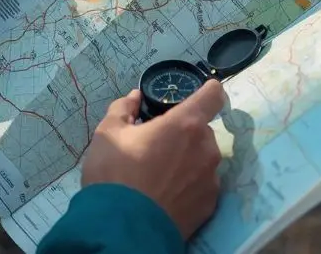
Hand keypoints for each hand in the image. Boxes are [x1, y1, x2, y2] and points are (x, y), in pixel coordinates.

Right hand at [80, 80, 226, 239]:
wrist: (122, 228)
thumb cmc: (115, 174)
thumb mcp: (107, 134)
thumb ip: (123, 109)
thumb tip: (134, 98)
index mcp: (185, 124)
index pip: (213, 95)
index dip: (208, 90)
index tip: (201, 92)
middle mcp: (206, 148)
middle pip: (202, 130)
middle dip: (184, 133)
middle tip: (158, 146)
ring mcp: (211, 178)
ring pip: (203, 158)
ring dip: (188, 159)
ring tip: (160, 175)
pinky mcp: (210, 204)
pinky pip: (203, 184)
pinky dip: (189, 185)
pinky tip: (167, 194)